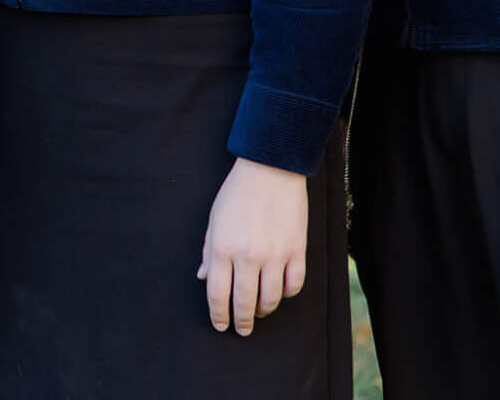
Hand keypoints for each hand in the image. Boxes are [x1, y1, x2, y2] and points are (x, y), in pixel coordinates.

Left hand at [198, 156, 307, 333]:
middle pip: (244, 303)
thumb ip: (209, 252)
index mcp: (222, 248)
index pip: (218, 294)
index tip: (221, 325)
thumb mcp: (214, 220)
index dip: (218, 315)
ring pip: (270, 299)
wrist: (270, 169)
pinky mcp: (297, 251)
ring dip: (263, 310)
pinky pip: (293, 285)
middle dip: (241, 322)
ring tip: (259, 311)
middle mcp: (248, 256)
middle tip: (242, 330)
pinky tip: (279, 291)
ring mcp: (274, 255)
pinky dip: (286, 293)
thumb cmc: (237, 194)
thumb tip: (203, 278)